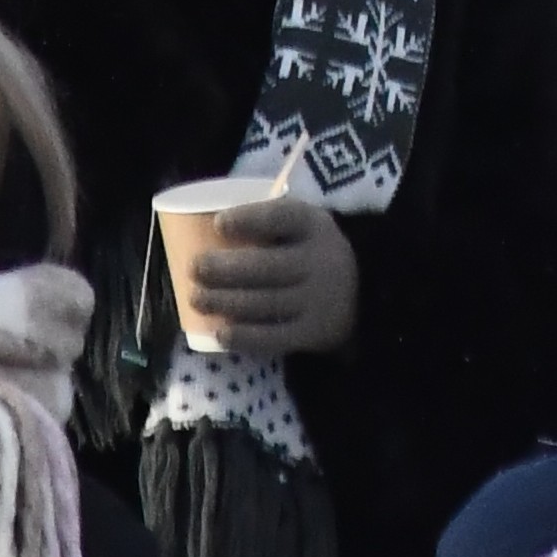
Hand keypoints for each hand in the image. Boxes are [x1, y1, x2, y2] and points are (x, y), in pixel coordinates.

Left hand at [177, 184, 362, 359]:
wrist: (361, 293)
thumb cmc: (311, 252)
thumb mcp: (303, 227)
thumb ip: (268, 223)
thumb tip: (203, 226)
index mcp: (315, 226)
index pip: (284, 218)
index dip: (250, 219)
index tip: (218, 224)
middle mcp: (320, 262)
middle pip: (266, 266)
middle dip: (224, 269)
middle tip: (195, 268)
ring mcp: (318, 300)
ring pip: (265, 303)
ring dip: (225, 301)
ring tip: (196, 298)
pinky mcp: (313, 333)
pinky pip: (274, 338)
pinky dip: (244, 337)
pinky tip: (220, 333)